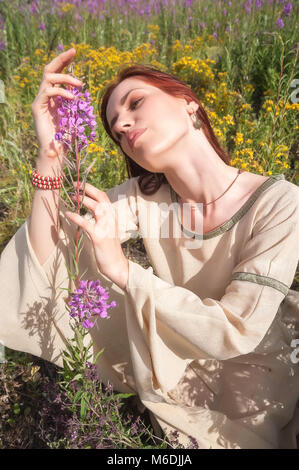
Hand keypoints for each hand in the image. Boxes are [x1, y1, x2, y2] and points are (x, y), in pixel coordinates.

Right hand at [31, 48, 82, 162]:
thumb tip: (87, 93)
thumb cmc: (66, 138)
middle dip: (61, 59)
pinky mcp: (37, 108)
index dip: (64, 62)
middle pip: (49, 70)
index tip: (74, 52)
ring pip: (48, 78)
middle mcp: (44, 96)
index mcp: (53, 97)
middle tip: (74, 52)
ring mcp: (40, 101)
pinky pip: (48, 92)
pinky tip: (72, 98)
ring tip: (79, 84)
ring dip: (65, 77)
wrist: (55, 153)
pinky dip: (61, 92)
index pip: (56, 73)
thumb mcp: (75, 117)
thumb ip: (77, 105)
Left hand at [65, 181, 128, 289]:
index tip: (81, 184)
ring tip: (73, 196)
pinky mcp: (99, 237)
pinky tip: (68, 214)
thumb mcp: (106, 229)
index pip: (103, 197)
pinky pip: (86, 224)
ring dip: (83, 201)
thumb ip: (100, 218)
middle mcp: (111, 219)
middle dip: (88, 190)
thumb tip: (89, 207)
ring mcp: (106, 227)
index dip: (92, 189)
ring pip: (96, 208)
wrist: (116, 264)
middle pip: (100, 198)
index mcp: (112, 216)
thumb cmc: (109, 247)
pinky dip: (76, 217)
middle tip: (75, 185)